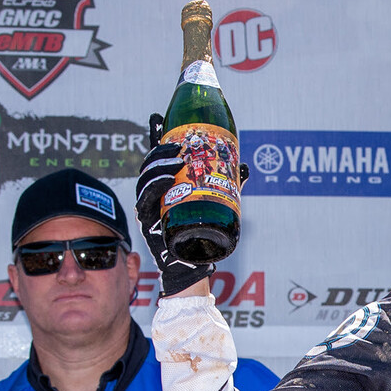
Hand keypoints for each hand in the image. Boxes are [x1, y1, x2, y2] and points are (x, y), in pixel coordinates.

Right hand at [134, 140, 219, 296]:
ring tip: (177, 159)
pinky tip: (166, 180)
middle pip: (149, 167)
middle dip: (160, 151)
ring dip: (158, 166)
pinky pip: (147, 201)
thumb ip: (228, 186)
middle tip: (179, 144)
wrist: (193, 266)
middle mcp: (152, 197)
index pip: (157, 162)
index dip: (157, 143)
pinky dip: (155, 188)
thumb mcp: (215, 206)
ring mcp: (149, 210)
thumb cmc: (202, 237)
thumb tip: (244, 168)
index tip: (163, 125)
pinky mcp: (148, 223)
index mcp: (164, 190)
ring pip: (145, 181)